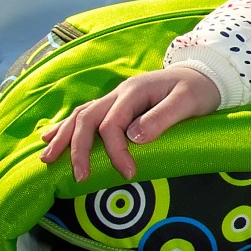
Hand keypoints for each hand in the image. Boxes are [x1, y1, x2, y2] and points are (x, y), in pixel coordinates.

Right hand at [39, 66, 221, 182]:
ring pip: (80, 115)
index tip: (128, 173)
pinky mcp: (116, 105)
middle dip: (78, 148)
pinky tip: (50, 137)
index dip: (115, 151)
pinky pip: (85, 115)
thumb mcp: (187, 102)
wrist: (203, 75)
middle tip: (79, 176)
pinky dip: (66, 127)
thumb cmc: (197, 90)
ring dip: (62, 137)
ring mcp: (115, 98)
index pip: (112, 124)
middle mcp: (119, 93)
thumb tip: (134, 138)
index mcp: (134, 92)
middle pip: (87, 119)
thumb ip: (162, 118)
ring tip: (47, 159)